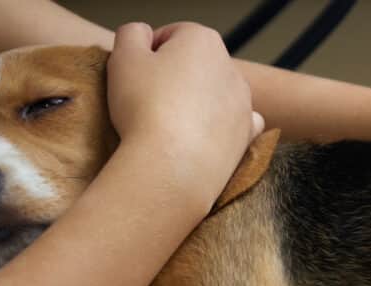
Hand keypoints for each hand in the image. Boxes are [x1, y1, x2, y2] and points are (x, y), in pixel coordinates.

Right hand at [107, 22, 263, 200]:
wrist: (171, 167)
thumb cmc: (144, 109)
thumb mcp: (123, 57)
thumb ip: (131, 34)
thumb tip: (142, 33)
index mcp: (203, 40)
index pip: (170, 36)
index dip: (147, 55)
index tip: (135, 78)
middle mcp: (231, 67)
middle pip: (195, 66)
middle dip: (174, 79)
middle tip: (148, 102)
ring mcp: (243, 103)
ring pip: (214, 95)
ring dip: (195, 104)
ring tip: (170, 125)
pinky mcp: (247, 135)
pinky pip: (235, 124)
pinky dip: (221, 127)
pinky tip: (203, 136)